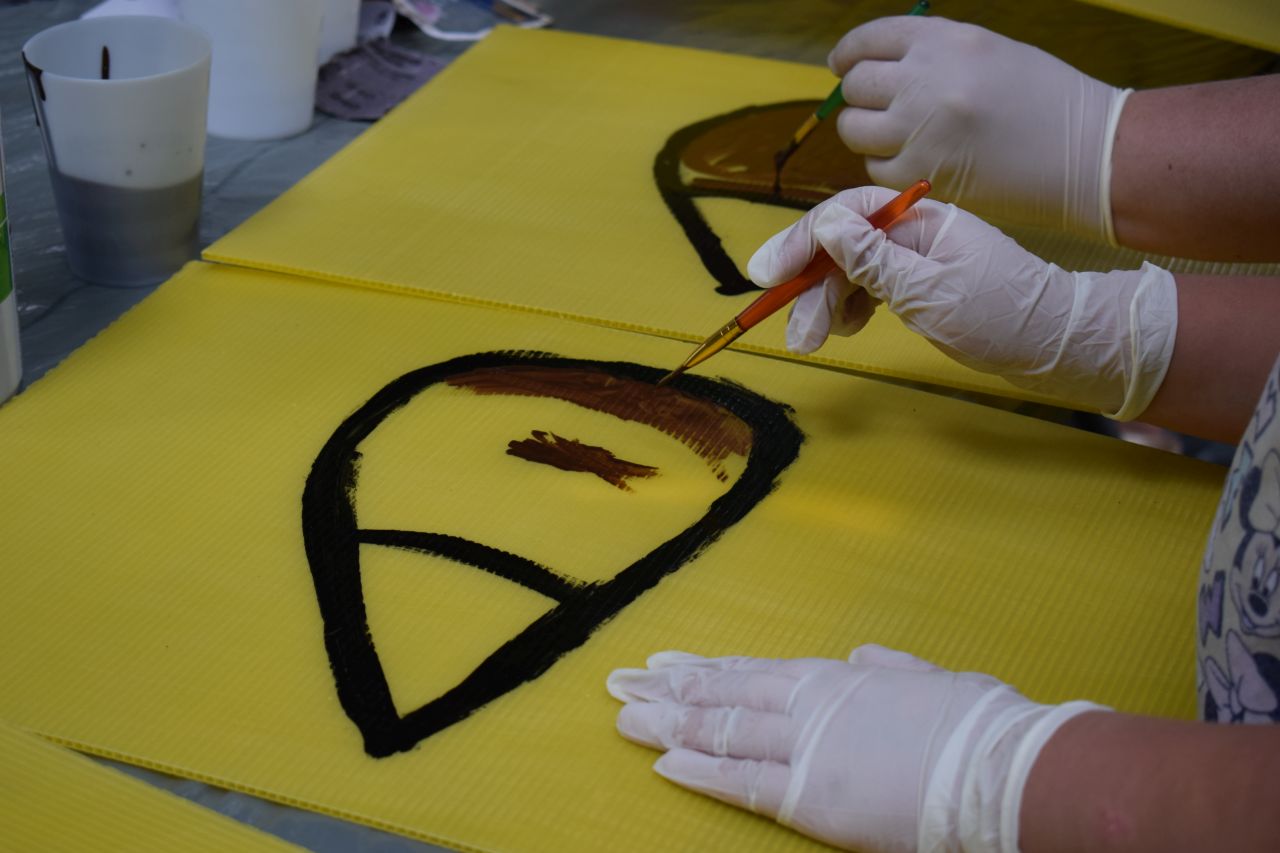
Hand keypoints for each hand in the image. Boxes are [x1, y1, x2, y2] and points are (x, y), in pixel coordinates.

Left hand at [608, 645, 1102, 852]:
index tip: (665, 664)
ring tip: (626, 718)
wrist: (1004, 764)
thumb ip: (889, 669)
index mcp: (838, 680)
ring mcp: (808, 749)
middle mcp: (811, 706)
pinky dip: (701, 773)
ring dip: (669, 725)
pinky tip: (663, 765)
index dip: (705, 670)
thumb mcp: (930, 680)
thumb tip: (865, 656)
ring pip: (722, 732)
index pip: (753, 673)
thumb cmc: (976, 724)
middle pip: (724, 696)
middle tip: (621, 683)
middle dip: (668, 692)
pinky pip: (745, 783)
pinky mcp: (813, 797)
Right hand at [746, 187, 1176, 419]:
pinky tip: (844, 328)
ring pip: (850, 270)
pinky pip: (868, 287)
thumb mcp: (930, 291)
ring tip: (814, 338)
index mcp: (920, 220)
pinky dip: (849, 307)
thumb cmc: (1003, 316)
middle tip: (794, 332)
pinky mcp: (920, 286)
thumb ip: (873, 260)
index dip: (802, 242)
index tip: (769, 275)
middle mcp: (914, 232)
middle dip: (809, 285)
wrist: (1058, 345)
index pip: (845, 215)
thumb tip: (824, 226)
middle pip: (841, 245)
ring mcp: (917, 259)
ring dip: (825, 302)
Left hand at [829, 16, 1128, 239]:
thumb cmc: (1043, 100)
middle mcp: (925, 80)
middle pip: (856, 85)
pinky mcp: (922, 174)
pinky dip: (887, 168)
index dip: (848, 54)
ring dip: (866, 134)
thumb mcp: (987, 52)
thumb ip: (930, 55)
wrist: (1086, 152)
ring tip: (895, 138)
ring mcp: (919, 130)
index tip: (842, 65)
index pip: (868, 39)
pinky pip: (875, 169)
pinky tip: (916, 163)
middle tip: (874, 108)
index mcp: (943, 41)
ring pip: (855, 130)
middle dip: (859, 97)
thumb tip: (873, 67)